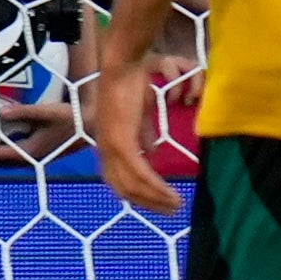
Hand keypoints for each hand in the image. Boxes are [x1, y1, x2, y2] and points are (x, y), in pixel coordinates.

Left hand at [85, 58, 178, 212]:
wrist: (123, 68)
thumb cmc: (131, 88)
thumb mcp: (138, 119)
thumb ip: (142, 137)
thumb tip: (151, 154)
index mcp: (106, 147)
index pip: (118, 182)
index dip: (138, 197)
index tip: (158, 204)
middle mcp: (104, 151)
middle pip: (124, 190)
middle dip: (149, 204)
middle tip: (171, 211)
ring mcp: (111, 147)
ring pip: (133, 185)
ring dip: (156, 198)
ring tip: (176, 205)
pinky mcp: (122, 141)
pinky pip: (139, 172)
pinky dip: (156, 186)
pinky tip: (171, 193)